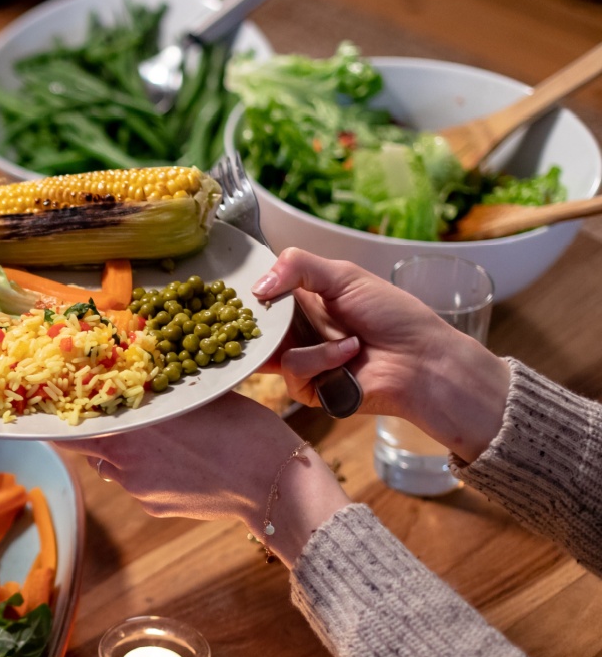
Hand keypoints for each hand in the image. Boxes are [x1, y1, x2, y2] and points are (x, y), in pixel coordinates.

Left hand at [61, 392, 348, 565]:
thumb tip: (142, 381)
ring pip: (109, 466)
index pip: (71, 428)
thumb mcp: (198, 398)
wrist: (272, 484)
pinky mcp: (152, 507)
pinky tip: (172, 460)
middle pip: (84, 447)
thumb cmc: (243, 431)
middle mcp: (124, 463)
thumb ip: (160, 395)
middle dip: (86, 431)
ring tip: (144, 437)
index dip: (58, 416)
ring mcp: (137, 489)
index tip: (47, 405)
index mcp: (130, 431)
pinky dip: (141, 470)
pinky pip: (134, 483)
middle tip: (89, 415)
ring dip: (116, 450)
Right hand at [255, 249, 509, 461]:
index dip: (248, 290)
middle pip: (255, 326)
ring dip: (305, 341)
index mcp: (303, 301)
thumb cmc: (392, 314)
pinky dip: (320, 360)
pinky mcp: (307, 389)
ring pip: (267, 350)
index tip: (234, 286)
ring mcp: (300, 360)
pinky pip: (293, 370)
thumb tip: (256, 286)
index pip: (262, 294)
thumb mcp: (344, 276)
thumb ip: (297, 267)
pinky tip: (349, 354)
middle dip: (258, 319)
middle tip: (259, 312)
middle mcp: (297, 331)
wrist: (421, 360)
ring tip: (348, 339)